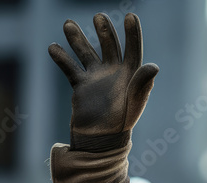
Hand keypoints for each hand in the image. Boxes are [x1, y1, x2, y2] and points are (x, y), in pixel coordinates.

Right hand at [48, 12, 157, 149]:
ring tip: (68, 24)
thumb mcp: (135, 102)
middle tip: (99, 17)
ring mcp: (96, 77)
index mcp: (131, 74)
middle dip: (104, 31)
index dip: (132, 33)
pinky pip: (71, 69)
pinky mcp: (81, 86)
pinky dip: (62, 58)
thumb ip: (142, 83)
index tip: (131, 17)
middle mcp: (114, 72)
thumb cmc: (122, 122)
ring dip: (78, 39)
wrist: (101, 140)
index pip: (133, 49)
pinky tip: (52, 47)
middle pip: (109, 46)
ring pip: (87, 53)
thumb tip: (154, 66)